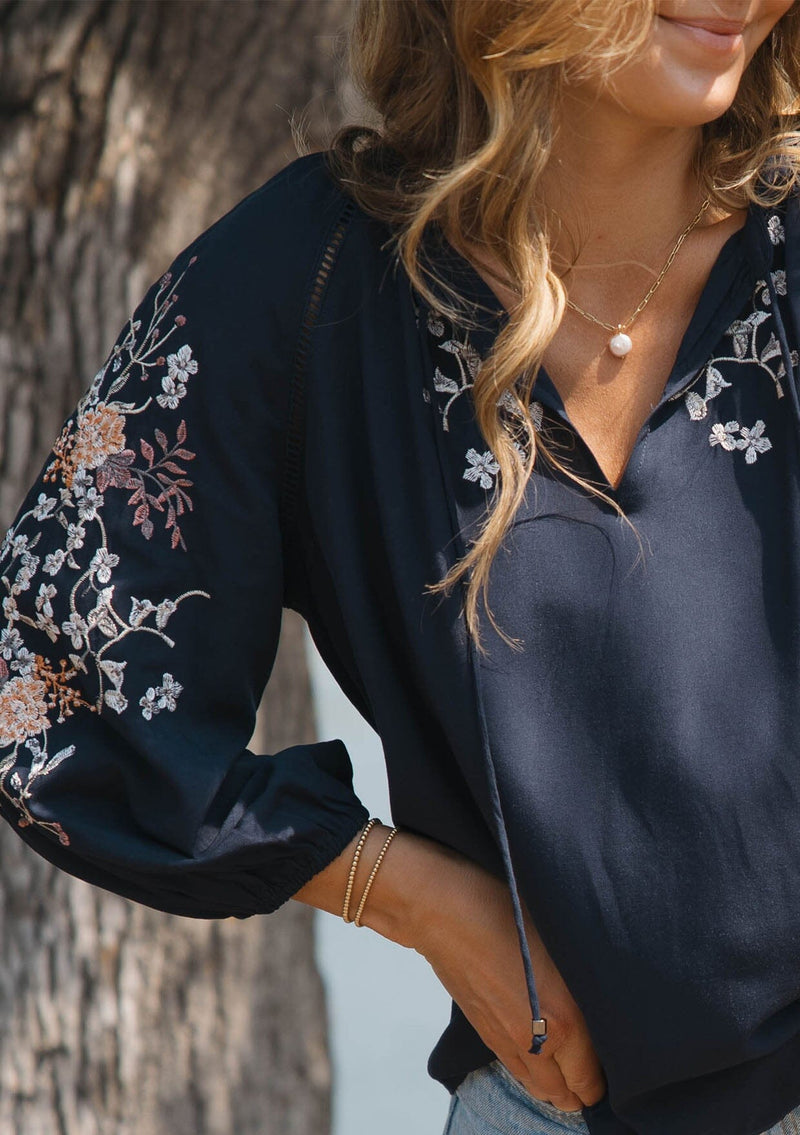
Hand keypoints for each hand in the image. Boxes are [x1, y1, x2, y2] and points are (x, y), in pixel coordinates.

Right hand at [395, 840, 606, 1111]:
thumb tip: (605, 990)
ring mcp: (506, 1042)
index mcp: (563, 1020)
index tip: (622, 1057)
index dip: (613, 1074)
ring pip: (541, 1090)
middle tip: (604, 1068)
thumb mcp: (559, 934)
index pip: (594, 1076)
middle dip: (587, 1088)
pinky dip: (535, 1076)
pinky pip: (517, 1072)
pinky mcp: (484, 1033)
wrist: (441, 910)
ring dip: (560, 1087)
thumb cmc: (500, 909)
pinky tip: (544, 1059)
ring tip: (575, 1073)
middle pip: (569, 1094)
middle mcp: (536, 1042)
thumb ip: (584, 975)